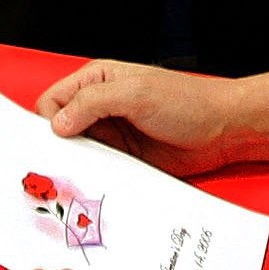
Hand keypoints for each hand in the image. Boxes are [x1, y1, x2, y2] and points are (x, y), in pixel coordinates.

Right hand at [37, 59, 244, 173]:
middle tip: (51, 169)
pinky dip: (93, 178)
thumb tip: (58, 122)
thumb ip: (94, 103)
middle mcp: (102, 107)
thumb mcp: (137, 93)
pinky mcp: (125, 158)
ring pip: (78, 152)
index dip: (45, 121)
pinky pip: (99, 170)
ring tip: (70, 182)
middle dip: (55, 147)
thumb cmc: (188, 101)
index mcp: (99, 81)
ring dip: (74, 166)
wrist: (224, 131)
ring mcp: (113, 134)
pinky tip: (91, 188)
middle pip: (61, 128)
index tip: (44, 144)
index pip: (54, 99)